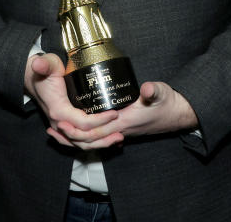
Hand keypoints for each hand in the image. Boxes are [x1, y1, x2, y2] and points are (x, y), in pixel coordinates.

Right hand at [24, 54, 120, 148]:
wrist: (33, 78)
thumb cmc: (44, 70)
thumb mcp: (46, 64)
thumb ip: (44, 64)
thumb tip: (38, 64)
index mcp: (58, 110)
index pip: (83, 123)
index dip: (100, 121)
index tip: (115, 113)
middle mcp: (58, 122)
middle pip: (84, 137)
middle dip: (104, 136)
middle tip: (121, 132)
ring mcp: (60, 126)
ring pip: (81, 143)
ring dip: (100, 143)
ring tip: (117, 139)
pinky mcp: (64, 126)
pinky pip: (77, 141)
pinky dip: (90, 144)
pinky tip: (103, 142)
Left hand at [54, 81, 197, 148]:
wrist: (178, 114)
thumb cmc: (168, 103)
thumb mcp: (162, 93)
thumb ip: (153, 91)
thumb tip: (147, 89)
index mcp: (125, 122)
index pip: (97, 131)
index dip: (79, 129)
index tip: (63, 122)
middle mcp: (120, 130)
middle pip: (91, 139)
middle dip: (71, 135)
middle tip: (53, 126)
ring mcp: (120, 131)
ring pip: (93, 140)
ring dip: (74, 138)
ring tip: (56, 130)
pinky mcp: (120, 127)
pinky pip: (99, 136)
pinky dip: (85, 136)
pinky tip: (76, 128)